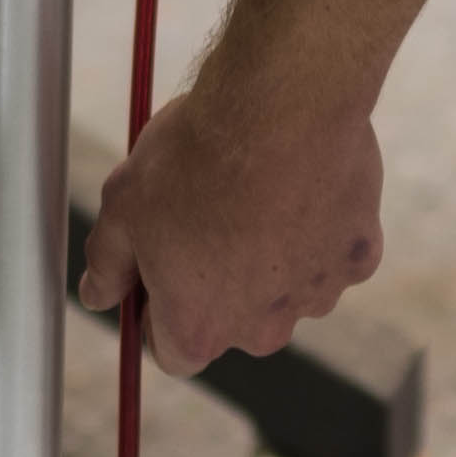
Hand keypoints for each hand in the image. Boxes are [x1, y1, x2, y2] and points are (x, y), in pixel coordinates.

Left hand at [77, 81, 385, 376]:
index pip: (171, 350)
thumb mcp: (124, 208)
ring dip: (272, 255)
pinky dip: (317, 228)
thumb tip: (96, 294)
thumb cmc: (198, 158)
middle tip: (204, 217)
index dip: (158, 309)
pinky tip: (299, 182)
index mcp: (198, 330)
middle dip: (218, 283)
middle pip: (232, 323)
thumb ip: (107, 264)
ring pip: (285, 287)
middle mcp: (262, 330)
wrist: (283, 106)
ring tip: (253, 191)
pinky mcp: (359, 257)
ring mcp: (316, 295)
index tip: (156, 269)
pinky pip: (331, 253)